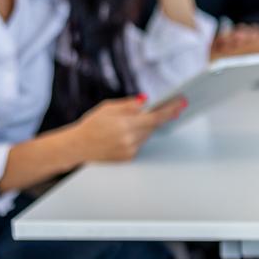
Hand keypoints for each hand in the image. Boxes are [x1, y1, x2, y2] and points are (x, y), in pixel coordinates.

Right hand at [70, 96, 184, 162]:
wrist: (77, 147)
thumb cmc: (91, 125)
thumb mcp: (107, 108)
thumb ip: (129, 105)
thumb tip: (146, 101)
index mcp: (124, 124)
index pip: (155, 117)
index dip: (170, 110)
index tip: (182, 103)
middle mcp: (129, 139)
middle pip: (153, 126)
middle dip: (156, 117)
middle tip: (163, 108)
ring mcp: (130, 150)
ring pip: (147, 135)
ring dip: (144, 128)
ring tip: (128, 124)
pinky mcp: (129, 157)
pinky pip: (140, 144)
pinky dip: (137, 137)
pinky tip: (122, 135)